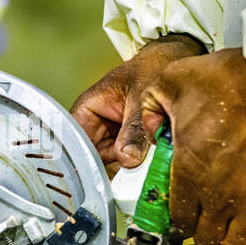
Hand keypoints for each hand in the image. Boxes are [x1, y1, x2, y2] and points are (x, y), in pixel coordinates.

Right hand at [70, 34, 205, 173]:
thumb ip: (135, 127)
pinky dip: (140, 167)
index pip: (73, 142)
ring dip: (128, 171)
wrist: (172, 63)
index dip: (81, 162)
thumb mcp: (141, 96)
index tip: (95, 180)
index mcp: (86, 111)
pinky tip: (152, 168)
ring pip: (113, 165)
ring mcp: (112, 139)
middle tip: (129, 181)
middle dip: (110, 170)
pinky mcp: (129, 146)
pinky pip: (130, 162)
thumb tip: (128, 159)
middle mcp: (95, 128)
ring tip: (146, 171)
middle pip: (93, 160)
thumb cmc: (149, 69)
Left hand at [139, 49, 245, 244]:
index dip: (177, 225)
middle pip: (207, 241)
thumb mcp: (169, 84)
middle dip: (201, 237)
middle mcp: (220, 195)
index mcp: (189, 173)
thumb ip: (146, 114)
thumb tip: (138, 140)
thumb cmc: (225, 79)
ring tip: (228, 227)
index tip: (179, 219)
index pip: (179, 222)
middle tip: (202, 224)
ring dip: (230, 242)